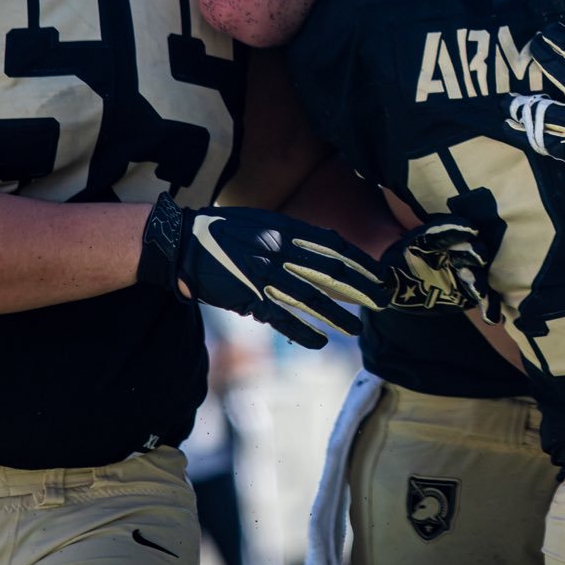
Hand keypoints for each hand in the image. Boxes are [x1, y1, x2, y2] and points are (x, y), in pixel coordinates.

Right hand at [139, 194, 387, 347]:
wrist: (182, 244)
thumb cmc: (225, 232)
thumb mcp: (264, 222)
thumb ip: (293, 235)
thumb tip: (326, 248)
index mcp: (285, 229)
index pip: (333, 246)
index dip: (359, 261)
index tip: (379, 273)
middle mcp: (279, 251)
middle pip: (329, 271)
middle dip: (360, 288)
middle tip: (382, 300)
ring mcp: (264, 275)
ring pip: (311, 298)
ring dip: (336, 314)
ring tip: (356, 328)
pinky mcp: (248, 297)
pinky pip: (282, 318)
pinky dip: (302, 331)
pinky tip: (320, 342)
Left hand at [381, 218, 500, 322]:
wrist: (401, 286)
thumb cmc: (391, 275)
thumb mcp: (384, 274)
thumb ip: (384, 278)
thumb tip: (379, 283)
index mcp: (431, 241)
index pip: (446, 232)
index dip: (457, 230)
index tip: (469, 231)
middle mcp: (451, 254)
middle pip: (468, 249)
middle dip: (473, 252)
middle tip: (476, 257)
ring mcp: (462, 274)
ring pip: (478, 274)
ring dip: (480, 282)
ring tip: (479, 293)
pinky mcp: (467, 295)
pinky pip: (481, 298)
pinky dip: (488, 306)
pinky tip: (491, 318)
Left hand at [503, 16, 564, 198]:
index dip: (557, 37)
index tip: (546, 32)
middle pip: (553, 70)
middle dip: (539, 56)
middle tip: (530, 49)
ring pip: (537, 109)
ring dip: (520, 104)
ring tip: (507, 102)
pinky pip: (541, 139)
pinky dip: (525, 133)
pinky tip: (513, 128)